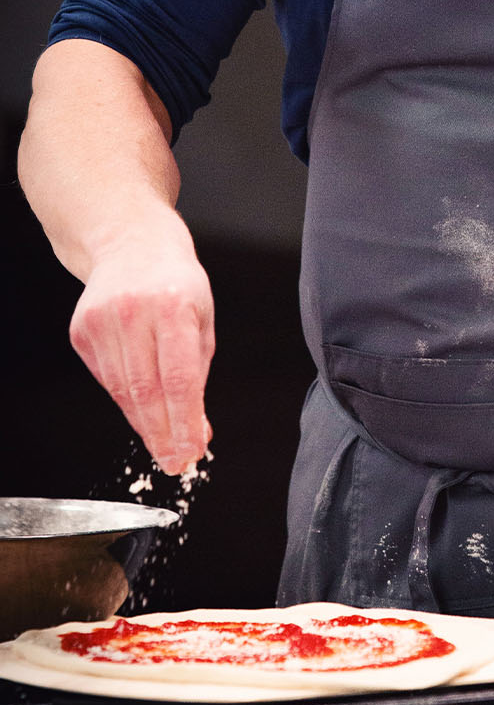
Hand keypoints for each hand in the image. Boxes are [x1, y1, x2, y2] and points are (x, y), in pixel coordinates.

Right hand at [68, 223, 214, 474]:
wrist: (131, 242)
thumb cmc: (176, 281)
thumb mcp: (202, 318)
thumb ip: (199, 374)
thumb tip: (198, 430)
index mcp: (173, 305)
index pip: (179, 378)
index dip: (184, 422)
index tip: (191, 452)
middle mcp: (133, 312)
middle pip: (146, 391)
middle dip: (162, 434)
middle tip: (175, 462)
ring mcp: (101, 320)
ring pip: (122, 391)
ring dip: (144, 423)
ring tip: (162, 443)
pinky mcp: (81, 330)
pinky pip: (105, 378)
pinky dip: (125, 398)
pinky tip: (140, 405)